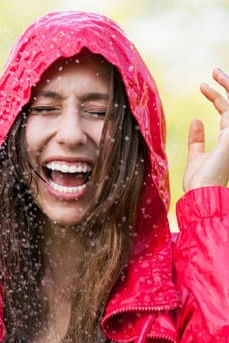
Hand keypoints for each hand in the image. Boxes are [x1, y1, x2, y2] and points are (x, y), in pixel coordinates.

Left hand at [184, 68, 228, 191]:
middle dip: (226, 86)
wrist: (202, 192)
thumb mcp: (196, 155)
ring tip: (214, 72)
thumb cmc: (199, 180)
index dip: (215, 97)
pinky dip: (226, 96)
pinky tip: (215, 84)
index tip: (202, 85)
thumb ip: (197, 139)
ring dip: (227, 86)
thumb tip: (196, 120)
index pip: (226, 112)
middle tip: (213, 71)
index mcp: (227, 139)